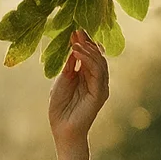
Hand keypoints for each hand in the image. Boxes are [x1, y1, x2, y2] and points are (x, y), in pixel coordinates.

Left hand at [48, 28, 108, 151]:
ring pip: (99, 62)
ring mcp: (100, 86)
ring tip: (76, 41)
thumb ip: (69, 66)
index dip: (83, 43)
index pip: (88, 55)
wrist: (62, 129)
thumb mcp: (62, 81)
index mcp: (87, 76)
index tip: (75, 31)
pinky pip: (97, 72)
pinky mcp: (100, 92)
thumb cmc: (60, 108)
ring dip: (88, 49)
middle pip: (96, 56)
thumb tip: (74, 47)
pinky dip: (88, 60)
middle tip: (77, 30)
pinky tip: (78, 52)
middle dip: (87, 42)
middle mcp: (96, 79)